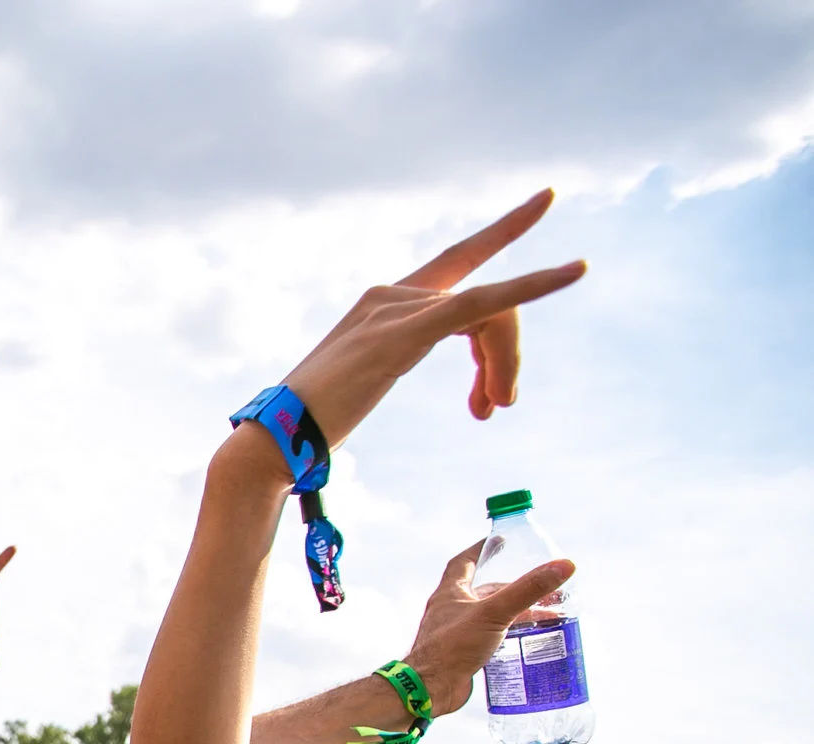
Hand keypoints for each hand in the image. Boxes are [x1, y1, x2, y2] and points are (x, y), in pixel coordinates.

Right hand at [274, 191, 582, 445]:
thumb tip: (383, 374)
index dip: (504, 230)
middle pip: (485, 303)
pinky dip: (534, 284)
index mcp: (382, 303)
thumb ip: (388, 363)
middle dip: (506, 354)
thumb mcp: (360, 384)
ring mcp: (397, 308)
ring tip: (490, 410)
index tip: (545, 199)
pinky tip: (573, 271)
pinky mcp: (405, 332)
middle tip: (497, 407)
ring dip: (505, 364)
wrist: (275, 438)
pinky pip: (483, 303)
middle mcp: (391, 293)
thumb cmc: (310, 424)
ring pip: (489, 315)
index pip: (457, 263)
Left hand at [400, 541, 576, 713]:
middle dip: (516, 587)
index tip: (501, 541)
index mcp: (451, 593)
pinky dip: (511, 634)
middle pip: (487, 591)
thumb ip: (528, 589)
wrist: (431, 689)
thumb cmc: (452, 647)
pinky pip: (492, 637)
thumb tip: (563, 566)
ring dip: (518, 613)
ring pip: (492, 616)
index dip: (482, 549)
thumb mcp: (494, 612)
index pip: (464, 562)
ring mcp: (457, 632)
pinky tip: (530, 639)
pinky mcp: (464, 653)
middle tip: (546, 587)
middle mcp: (452, 609)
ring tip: (551, 614)